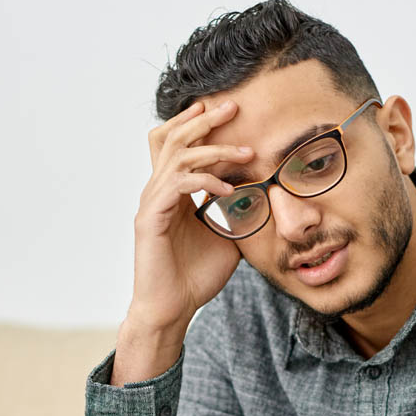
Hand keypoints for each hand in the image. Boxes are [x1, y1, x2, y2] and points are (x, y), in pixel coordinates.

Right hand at [114, 100, 252, 384]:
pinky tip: (229, 189)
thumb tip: (265, 194)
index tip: (232, 112)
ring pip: (177, 155)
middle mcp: (157, 191)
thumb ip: (238, 212)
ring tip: (245, 152)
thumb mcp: (228, 237)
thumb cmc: (195, 277)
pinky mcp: (150, 219)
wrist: (172, 310)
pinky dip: (204, 181)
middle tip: (234, 106)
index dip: (200, 124)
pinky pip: (177, 185)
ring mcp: (151, 203)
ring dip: (213, 149)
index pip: (179, 143)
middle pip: (172, 136)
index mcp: (171, 191)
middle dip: (204, 119)